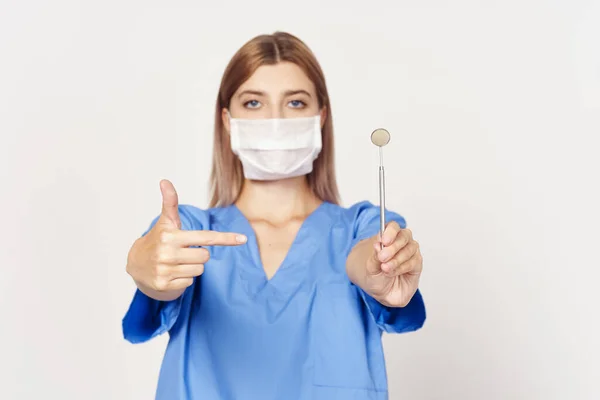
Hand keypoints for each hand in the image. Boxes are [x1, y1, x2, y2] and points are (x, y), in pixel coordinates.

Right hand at [126, 179, 246, 300]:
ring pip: (199, 270)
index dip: (226, 238)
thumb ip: (170, 202)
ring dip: (192, 267)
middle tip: (183, 251)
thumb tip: (165, 181)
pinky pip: (189, 283)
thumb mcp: (165, 222)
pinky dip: (183, 279)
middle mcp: (167, 253)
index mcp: (170, 236)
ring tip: (176, 262)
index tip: (243, 239)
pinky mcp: (163, 285)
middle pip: (205, 256)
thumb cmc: (158, 240)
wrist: (135, 264)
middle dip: (198, 254)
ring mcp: (165, 271)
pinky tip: (171, 273)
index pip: (205, 237)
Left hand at [361, 221, 422, 306]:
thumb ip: (374, 256)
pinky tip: (392, 272)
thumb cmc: (376, 277)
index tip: (383, 241)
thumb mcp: (370, 268)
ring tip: (385, 268)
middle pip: (403, 236)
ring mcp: (410, 252)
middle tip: (382, 257)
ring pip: (409, 249)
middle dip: (393, 247)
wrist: (382, 293)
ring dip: (396, 259)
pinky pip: (414, 261)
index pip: (393, 227)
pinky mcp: (417, 264)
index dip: (389, 232)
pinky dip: (402, 267)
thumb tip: (378, 245)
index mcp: (389, 238)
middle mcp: (402, 242)